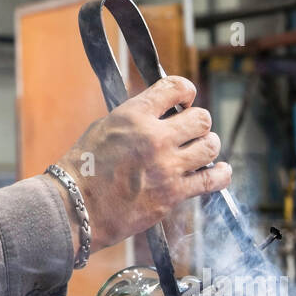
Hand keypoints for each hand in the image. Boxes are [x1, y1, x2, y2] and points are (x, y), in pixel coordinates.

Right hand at [53, 75, 230, 251]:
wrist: (75, 207)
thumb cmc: (83, 168)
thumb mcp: (104, 127)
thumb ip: (135, 117)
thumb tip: (160, 113)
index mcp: (134, 115)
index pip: (176, 88)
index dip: (186, 91)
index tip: (186, 100)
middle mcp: (154, 137)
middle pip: (201, 118)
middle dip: (197, 123)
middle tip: (189, 132)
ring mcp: (166, 166)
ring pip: (210, 146)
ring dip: (207, 146)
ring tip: (199, 151)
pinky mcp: (173, 194)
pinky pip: (212, 180)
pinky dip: (221, 174)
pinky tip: (219, 172)